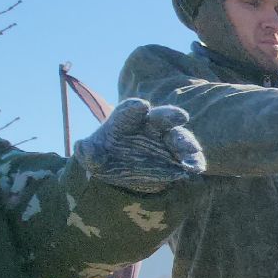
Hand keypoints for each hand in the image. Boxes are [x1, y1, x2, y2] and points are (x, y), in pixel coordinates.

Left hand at [73, 98, 205, 193]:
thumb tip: (82, 147)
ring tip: (191, 152)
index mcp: (127, 120)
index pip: (130, 111)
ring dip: (187, 143)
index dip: (135, 108)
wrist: (123, 172)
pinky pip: (190, 157)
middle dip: (170, 115)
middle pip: (161, 117)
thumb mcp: (92, 158)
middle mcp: (150, 126)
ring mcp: (166, 141)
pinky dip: (195, 161)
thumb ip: (88, 153)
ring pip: (180, 137)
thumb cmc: (105, 158)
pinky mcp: (178, 157)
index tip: (141, 106)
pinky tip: (196, 169)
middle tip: (180, 116)